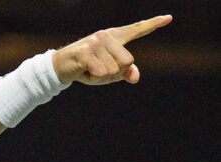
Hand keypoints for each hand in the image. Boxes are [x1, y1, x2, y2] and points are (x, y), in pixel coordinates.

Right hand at [53, 15, 171, 84]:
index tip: (168, 18)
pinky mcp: (86, 52)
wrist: (59, 68)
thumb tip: (135, 77)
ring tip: (89, 70)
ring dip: (101, 77)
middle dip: (115, 72)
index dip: (153, 24)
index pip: (137, 29)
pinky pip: (102, 72)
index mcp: (114, 37)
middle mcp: (107, 36)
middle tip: (97, 70)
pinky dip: (94, 78)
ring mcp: (96, 42)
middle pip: (128, 61)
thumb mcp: (107, 72)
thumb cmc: (86, 69)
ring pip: (114, 70)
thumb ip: (124, 73)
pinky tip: (83, 72)